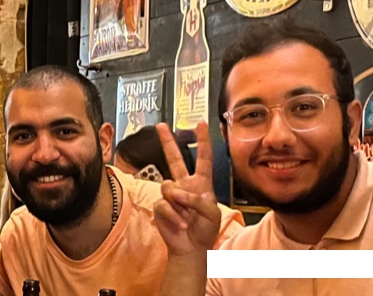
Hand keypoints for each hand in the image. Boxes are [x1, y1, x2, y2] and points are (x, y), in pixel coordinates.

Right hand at [151, 122, 222, 255]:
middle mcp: (185, 185)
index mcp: (202, 183)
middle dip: (167, 142)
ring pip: (168, 186)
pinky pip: (163, 204)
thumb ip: (198, 200)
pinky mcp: (160, 206)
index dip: (203, 141)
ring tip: (186, 216)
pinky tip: (179, 224)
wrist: (191, 247)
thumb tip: (178, 193)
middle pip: (175, 159)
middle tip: (160, 126)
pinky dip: (172, 216)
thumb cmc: (205, 230)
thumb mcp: (212, 214)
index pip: (203, 158)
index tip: (201, 124)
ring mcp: (171, 195)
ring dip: (178, 203)